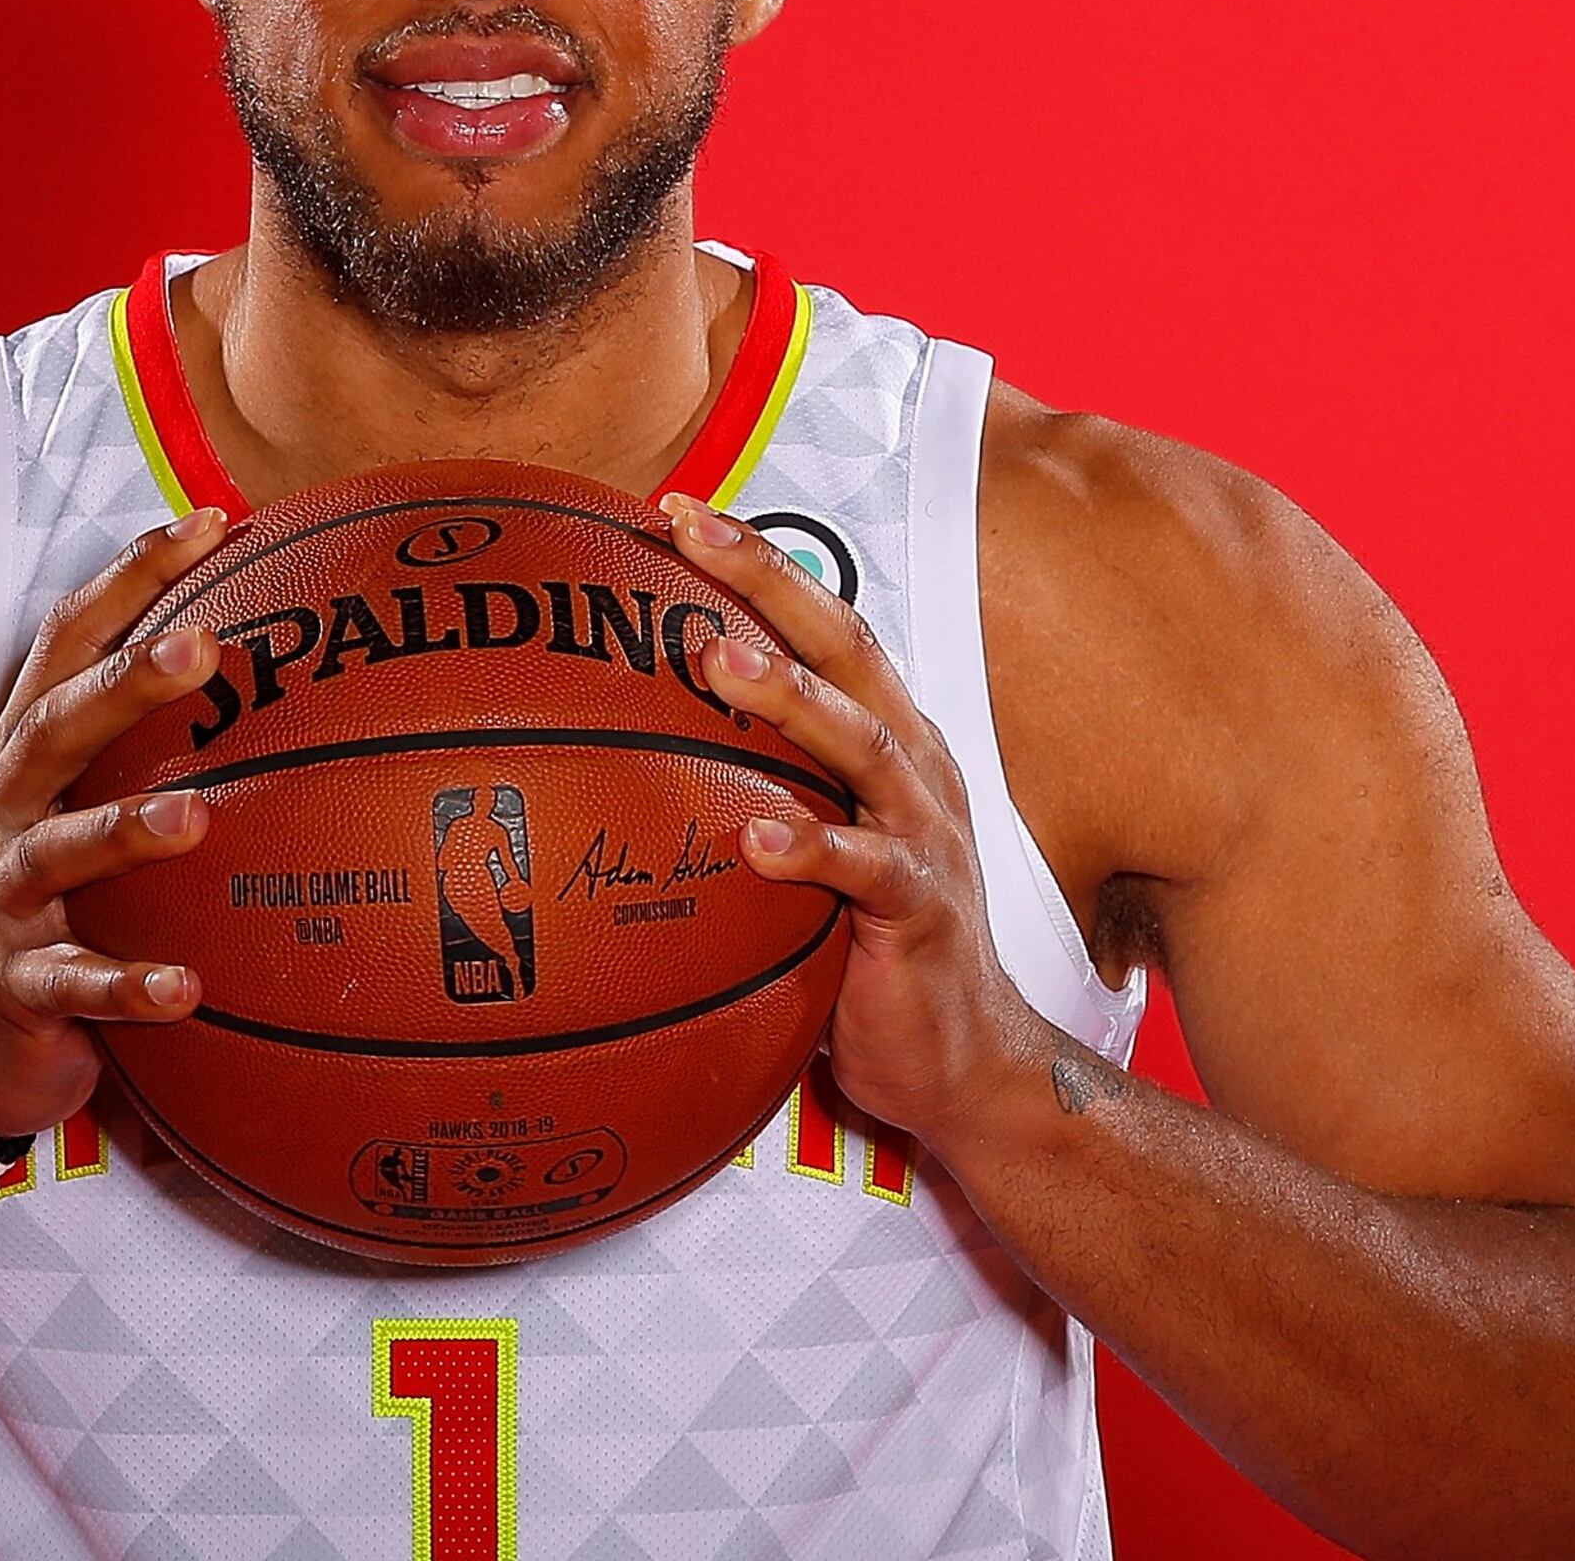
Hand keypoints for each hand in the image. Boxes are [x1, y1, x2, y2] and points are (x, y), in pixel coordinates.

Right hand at [0, 507, 228, 1137]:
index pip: (67, 645)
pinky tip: (188, 988)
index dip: (131, 580)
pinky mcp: (14, 986)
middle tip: (203, 645)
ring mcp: (0, 898)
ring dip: (123, 832)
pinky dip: (129, 986)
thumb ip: (133, 743)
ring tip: (194, 819)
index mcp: (20, 756)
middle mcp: (0, 812)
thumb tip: (258, 658)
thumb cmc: (39, 905)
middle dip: (124, 685)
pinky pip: (76, 985)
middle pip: (57, 730)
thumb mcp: (69, 810)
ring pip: (59, 854)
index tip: (210, 522)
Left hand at [662, 494, 1054, 1149]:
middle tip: (692, 531)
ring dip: (790, 694)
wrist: (965, 1063)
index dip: (757, 564)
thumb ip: (742, 799)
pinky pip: (869, 869)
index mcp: (886, 741)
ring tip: (720, 661)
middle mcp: (913, 767)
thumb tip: (609, 766)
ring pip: (860, 741)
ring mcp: (924, 834)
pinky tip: (754, 840)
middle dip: (770, 580)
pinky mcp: (922, 909)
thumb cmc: (861, 953)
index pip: (821, 628)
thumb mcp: (800, 857)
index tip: (676, 511)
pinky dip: (812, 848)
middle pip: (845, 647)